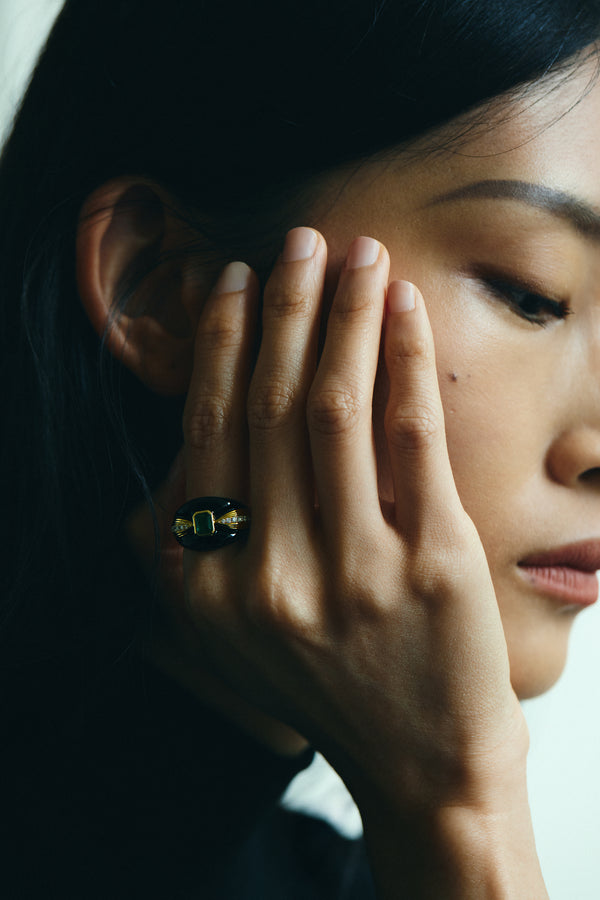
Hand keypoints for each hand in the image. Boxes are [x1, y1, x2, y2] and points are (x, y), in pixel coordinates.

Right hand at [176, 227, 527, 819]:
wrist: (420, 764)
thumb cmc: (324, 685)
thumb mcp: (227, 633)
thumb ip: (192, 545)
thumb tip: (191, 434)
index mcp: (210, 585)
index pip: (209, 435)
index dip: (224, 347)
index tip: (236, 284)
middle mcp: (272, 574)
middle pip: (269, 407)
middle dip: (283, 308)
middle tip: (297, 243)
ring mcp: (355, 570)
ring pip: (335, 409)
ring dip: (343, 316)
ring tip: (355, 254)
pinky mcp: (433, 564)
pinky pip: (411, 438)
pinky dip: (405, 361)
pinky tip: (403, 307)